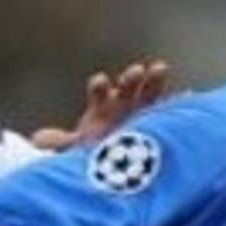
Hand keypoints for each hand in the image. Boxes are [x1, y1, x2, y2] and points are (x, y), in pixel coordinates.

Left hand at [31, 60, 168, 149]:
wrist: (116, 158)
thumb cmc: (95, 149)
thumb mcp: (76, 150)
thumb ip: (61, 144)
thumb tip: (38, 140)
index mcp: (103, 107)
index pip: (100, 93)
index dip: (100, 87)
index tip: (101, 80)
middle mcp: (123, 103)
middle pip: (127, 88)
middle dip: (130, 79)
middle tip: (135, 70)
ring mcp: (142, 109)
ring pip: (149, 92)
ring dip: (154, 81)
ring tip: (160, 68)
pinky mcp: (158, 119)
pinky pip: (169, 110)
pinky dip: (177, 104)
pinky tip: (187, 96)